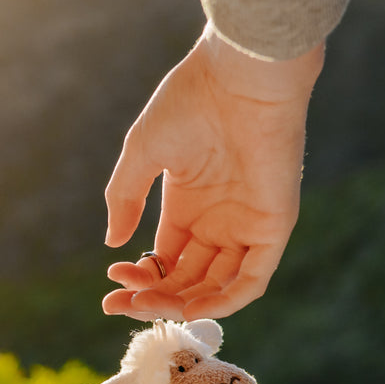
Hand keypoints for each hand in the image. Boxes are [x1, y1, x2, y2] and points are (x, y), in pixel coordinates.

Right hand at [102, 26, 324, 320]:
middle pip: (187, 278)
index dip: (139, 278)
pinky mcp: (273, 226)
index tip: (110, 285)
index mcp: (189, 204)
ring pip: (216, 285)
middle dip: (152, 296)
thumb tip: (112, 244)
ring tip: (145, 305)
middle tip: (118, 305)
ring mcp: (246, 225)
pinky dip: (223, 301)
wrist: (239, 75)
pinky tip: (189, 308)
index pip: (166, 259)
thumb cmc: (190, 103)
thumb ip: (125, 198)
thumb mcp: (143, 153)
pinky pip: (252, 279)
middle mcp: (219, 220)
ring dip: (181, 303)